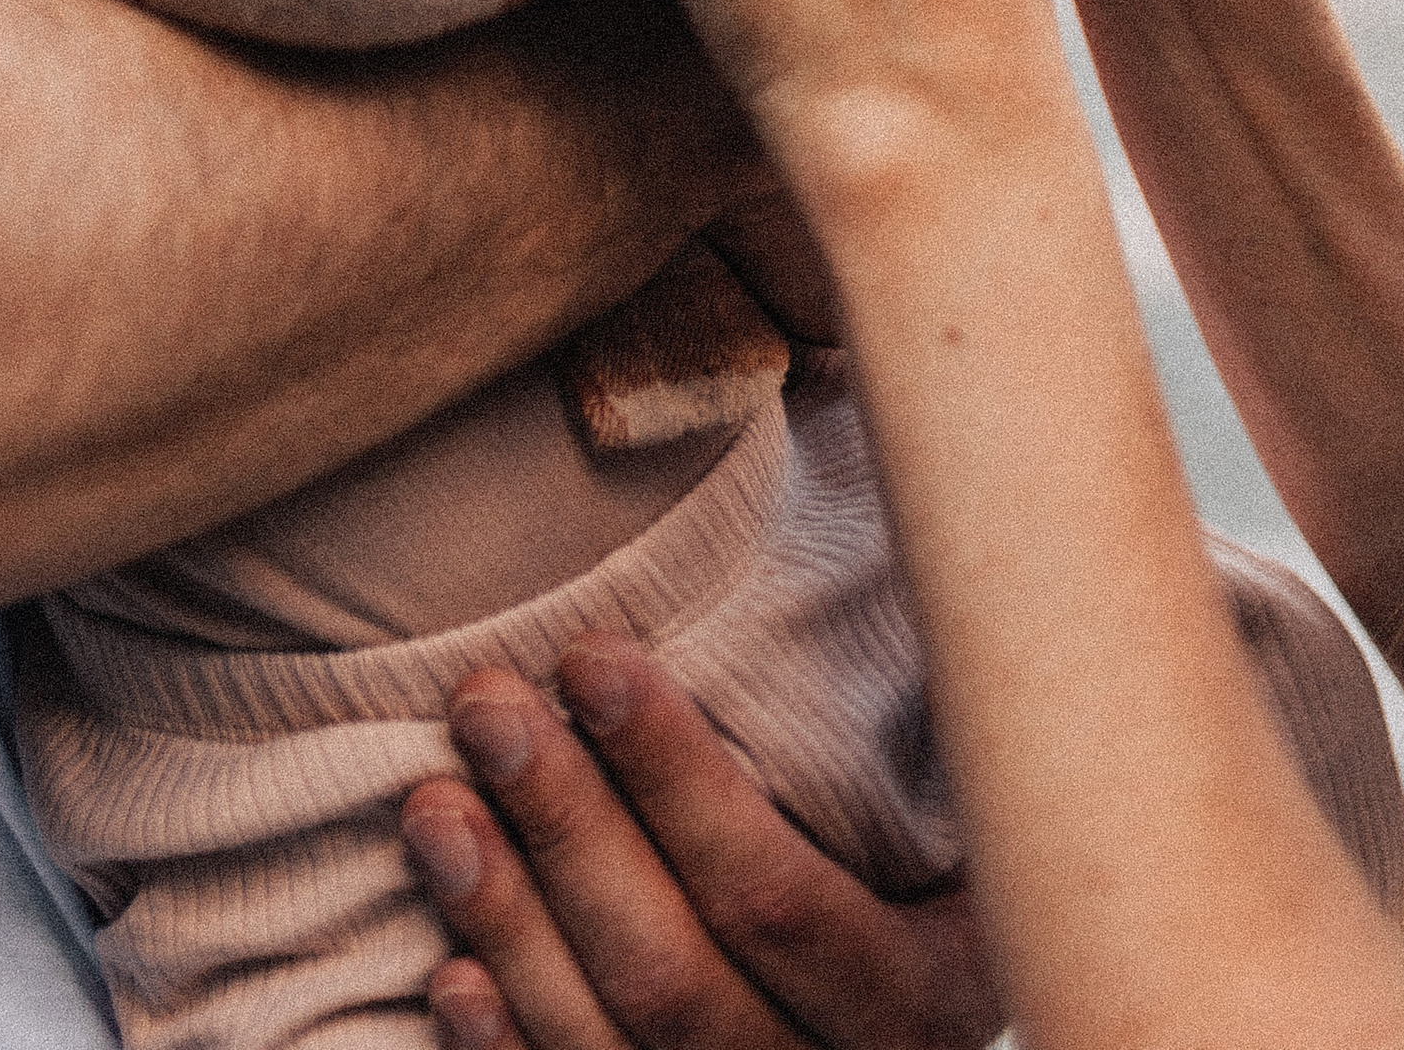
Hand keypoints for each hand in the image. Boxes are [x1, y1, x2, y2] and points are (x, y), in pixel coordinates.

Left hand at [402, 646, 1001, 1049]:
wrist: (917, 994)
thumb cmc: (943, 804)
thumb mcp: (969, 749)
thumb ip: (927, 644)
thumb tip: (843, 417)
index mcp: (941, 977)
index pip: (783, 900)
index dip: (676, 782)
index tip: (590, 654)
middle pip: (680, 977)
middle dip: (568, 832)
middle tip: (485, 702)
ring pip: (619, 1047)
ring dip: (511, 925)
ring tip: (434, 802)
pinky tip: (450, 971)